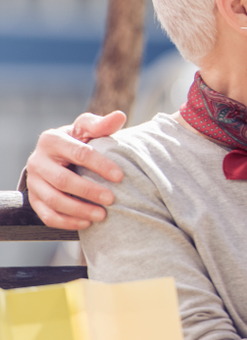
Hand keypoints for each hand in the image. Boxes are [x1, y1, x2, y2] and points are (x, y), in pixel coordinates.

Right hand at [25, 111, 126, 229]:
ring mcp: (34, 181)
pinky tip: (86, 223)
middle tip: (112, 199)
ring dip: (79, 210)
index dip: (101, 165)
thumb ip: (102, 125)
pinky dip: (67, 222)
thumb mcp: (87, 129)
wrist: (57, 156)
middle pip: (63, 180)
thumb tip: (120, 116)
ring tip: (102, 215)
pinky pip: (47, 215)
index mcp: (51, 140)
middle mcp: (37, 161)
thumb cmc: (77, 140)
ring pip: (53, 200)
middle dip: (89, 191)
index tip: (120, 177)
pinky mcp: (33, 199)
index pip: (79, 153)